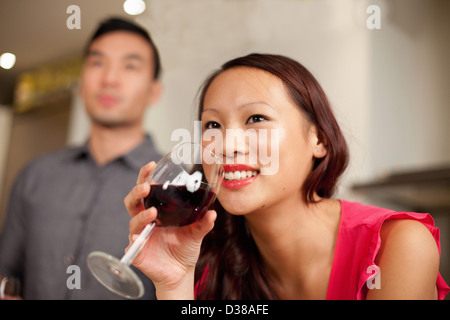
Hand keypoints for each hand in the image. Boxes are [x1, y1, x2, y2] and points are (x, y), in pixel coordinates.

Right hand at [123, 162, 215, 298]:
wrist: (180, 272)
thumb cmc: (184, 248)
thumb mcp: (196, 233)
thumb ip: (203, 223)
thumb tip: (213, 213)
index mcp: (156, 210)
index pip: (147, 190)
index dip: (146, 176)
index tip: (152, 165)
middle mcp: (145, 220)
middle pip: (133, 200)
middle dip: (137, 190)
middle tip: (147, 186)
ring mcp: (139, 234)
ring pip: (133, 219)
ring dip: (141, 214)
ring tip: (153, 212)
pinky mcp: (137, 250)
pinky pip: (133, 241)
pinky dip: (138, 235)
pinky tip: (144, 233)